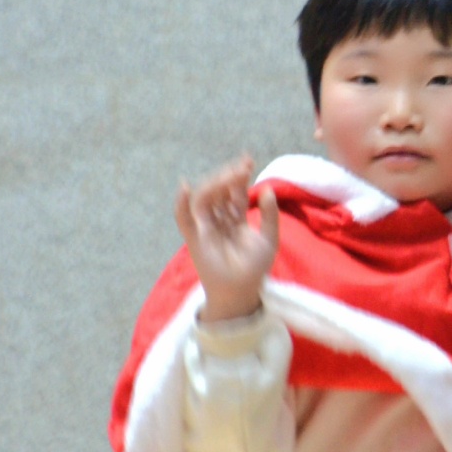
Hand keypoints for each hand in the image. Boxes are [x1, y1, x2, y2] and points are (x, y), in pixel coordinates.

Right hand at [174, 155, 279, 322]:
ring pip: (205, 199)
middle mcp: (219, 219)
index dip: (240, 176)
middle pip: (219, 191)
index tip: (248, 160)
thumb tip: (267, 189)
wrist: (242, 291)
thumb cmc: (255, 267)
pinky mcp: (194, 238)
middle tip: (242, 166)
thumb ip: (270, 215)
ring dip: (214, 184)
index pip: (235, 191)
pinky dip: (181, 204)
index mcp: (235, 217)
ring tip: (228, 174)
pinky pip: (184, 219)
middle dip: (229, 176)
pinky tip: (185, 187)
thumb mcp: (269, 239)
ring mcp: (205, 227)